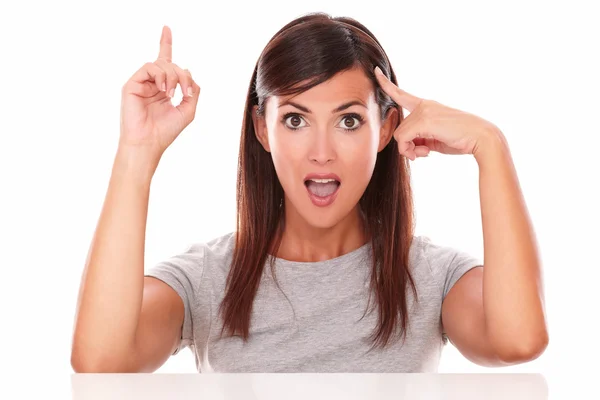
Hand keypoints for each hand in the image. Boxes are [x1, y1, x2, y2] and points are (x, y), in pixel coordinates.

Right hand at [119, 26, 200, 157]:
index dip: (165, 44)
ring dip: (173, 76)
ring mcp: (141, 83)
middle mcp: (152, 84)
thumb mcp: (188, 110)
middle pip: (170, 64)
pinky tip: (164, 90)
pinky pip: (149, 67)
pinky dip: (161, 76)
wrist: (149, 143)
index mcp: (163, 89)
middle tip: (186, 93)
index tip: (166, 28)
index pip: (165, 63)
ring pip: (161, 64)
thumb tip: (189, 72)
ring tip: (173, 94)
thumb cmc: (166, 131)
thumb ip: (193, 90)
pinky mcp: (132, 84)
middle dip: (183, 75)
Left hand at [374, 66, 499, 160]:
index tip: (376, 71)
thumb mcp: (436, 138)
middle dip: (407, 145)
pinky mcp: (424, 120)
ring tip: (425, 153)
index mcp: (427, 106)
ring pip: (399, 135)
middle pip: (399, 129)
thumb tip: (407, 146)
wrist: (481, 138)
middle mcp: (424, 105)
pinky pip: (403, 139)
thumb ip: (420, 138)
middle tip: (422, 154)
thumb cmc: (461, 140)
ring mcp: (424, 111)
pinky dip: (409, 150)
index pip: (402, 94)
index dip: (387, 84)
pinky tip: (425, 153)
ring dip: (409, 149)